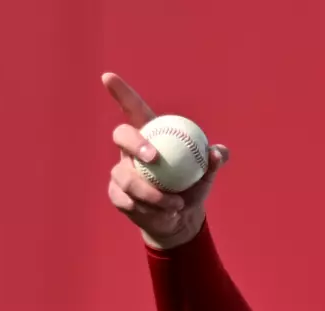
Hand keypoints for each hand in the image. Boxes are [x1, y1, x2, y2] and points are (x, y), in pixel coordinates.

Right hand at [101, 72, 229, 250]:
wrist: (180, 219)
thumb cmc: (192, 186)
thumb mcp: (207, 173)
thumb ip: (215, 159)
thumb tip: (217, 152)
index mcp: (150, 135)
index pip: (132, 108)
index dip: (120, 92)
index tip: (107, 76)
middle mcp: (130, 150)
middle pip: (121, 135)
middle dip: (135, 143)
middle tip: (153, 157)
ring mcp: (120, 172)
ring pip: (125, 177)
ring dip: (151, 193)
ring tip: (175, 205)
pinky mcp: (117, 195)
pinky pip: (127, 200)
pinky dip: (148, 210)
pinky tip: (164, 215)